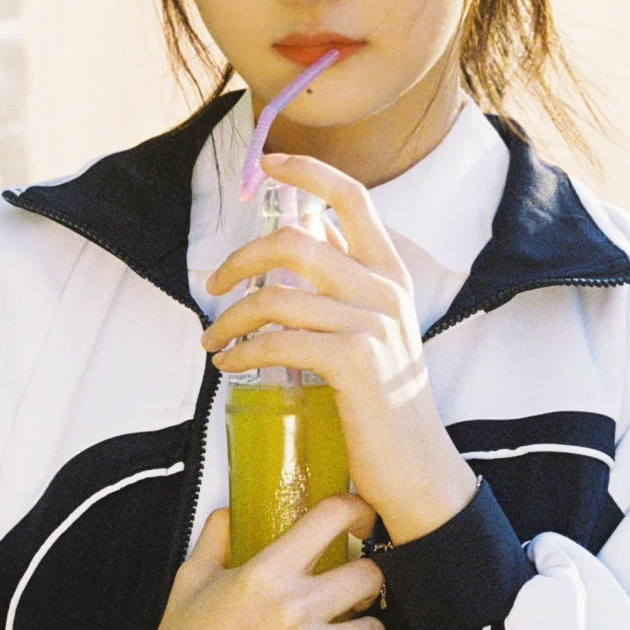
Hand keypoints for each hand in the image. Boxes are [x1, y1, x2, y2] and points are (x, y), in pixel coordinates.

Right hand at [78, 495, 383, 629]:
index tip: (359, 517)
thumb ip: (216, 538)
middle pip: (370, 575)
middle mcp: (294, 609)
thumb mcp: (190, 580)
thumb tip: (231, 513)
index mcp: (266, 573)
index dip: (355, 510)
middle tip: (351, 590)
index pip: (332, 518)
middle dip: (365, 580)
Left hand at [203, 152, 478, 544]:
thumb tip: (311, 227)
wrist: (417, 466)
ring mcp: (373, 323)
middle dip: (240, 259)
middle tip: (213, 286)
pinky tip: (228, 364)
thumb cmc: (384, 396)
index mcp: (390, 271)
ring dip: (230, 318)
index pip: (352, 197)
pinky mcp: (355, 361)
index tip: (267, 163)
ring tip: (213, 341)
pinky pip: (279, 342)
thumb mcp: (375, 323)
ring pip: (276, 295)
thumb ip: (346, 274)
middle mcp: (385, 288)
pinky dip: (242, 352)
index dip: (308, 172)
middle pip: (295, 241)